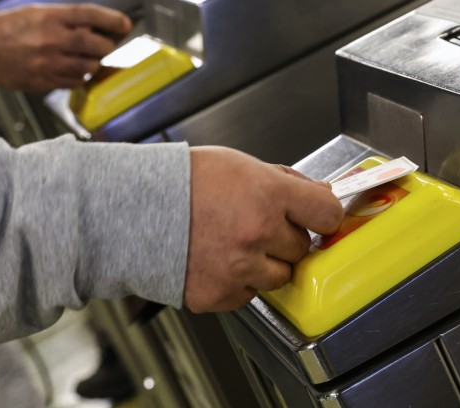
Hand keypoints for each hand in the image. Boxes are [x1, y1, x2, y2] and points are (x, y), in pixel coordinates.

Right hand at [0, 4, 130, 91]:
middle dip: (107, 46)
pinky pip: (75, 82)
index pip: (90, 14)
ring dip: (94, 63)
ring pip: (89, 67)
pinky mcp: (43, 81)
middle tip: (104, 44)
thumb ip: (66, 19)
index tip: (126, 25)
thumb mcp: (36, 12)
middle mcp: (51, 39)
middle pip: (97, 45)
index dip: (113, 20)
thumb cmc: (8, 28)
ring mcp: (47, 62)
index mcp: (50, 16)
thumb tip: (99, 27)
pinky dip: (79, 77)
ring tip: (85, 57)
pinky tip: (71, 69)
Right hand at [184, 146, 344, 312]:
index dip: (325, 215)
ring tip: (235, 243)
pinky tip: (217, 259)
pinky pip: (247, 295)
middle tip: (257, 225)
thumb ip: (285, 182)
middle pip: (301, 248)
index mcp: (268, 194)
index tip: (320, 217)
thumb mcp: (242, 165)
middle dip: (285, 238)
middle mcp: (257, 233)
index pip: (327, 214)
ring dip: (265, 263)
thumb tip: (319, 195)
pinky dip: (238, 281)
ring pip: (279, 276)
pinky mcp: (218, 295)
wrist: (133, 208)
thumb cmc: (183, 181)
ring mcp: (238, 268)